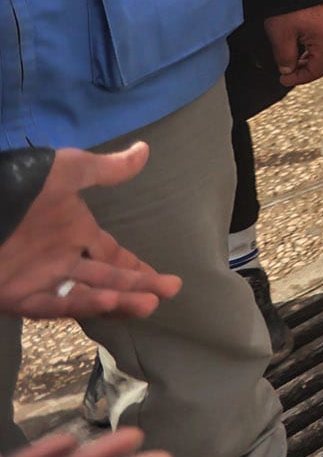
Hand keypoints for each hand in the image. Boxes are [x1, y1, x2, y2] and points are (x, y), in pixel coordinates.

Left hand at [0, 148, 178, 319]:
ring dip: (118, 302)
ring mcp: (40, 281)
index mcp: (74, 234)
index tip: (165, 281)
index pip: (113, 257)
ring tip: (147, 305)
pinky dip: (79, 306)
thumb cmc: (24, 188)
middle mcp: (62, 261)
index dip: (138, 269)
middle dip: (139, 287)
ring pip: (86, 298)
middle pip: (108, 280)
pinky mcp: (17, 297)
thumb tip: (144, 150)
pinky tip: (106, 302)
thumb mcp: (67, 172)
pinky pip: (52, 305)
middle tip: (170, 292)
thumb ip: (106, 170)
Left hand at [265, 1, 322, 86]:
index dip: (301, 78)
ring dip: (313, 59)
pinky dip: (317, 47)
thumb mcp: (281, 34)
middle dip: (308, 70)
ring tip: (293, 59)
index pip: (320, 69)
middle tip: (289, 72)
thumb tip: (288, 70)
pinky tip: (302, 44)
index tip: (284, 78)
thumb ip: (285, 57)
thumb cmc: (289, 3)